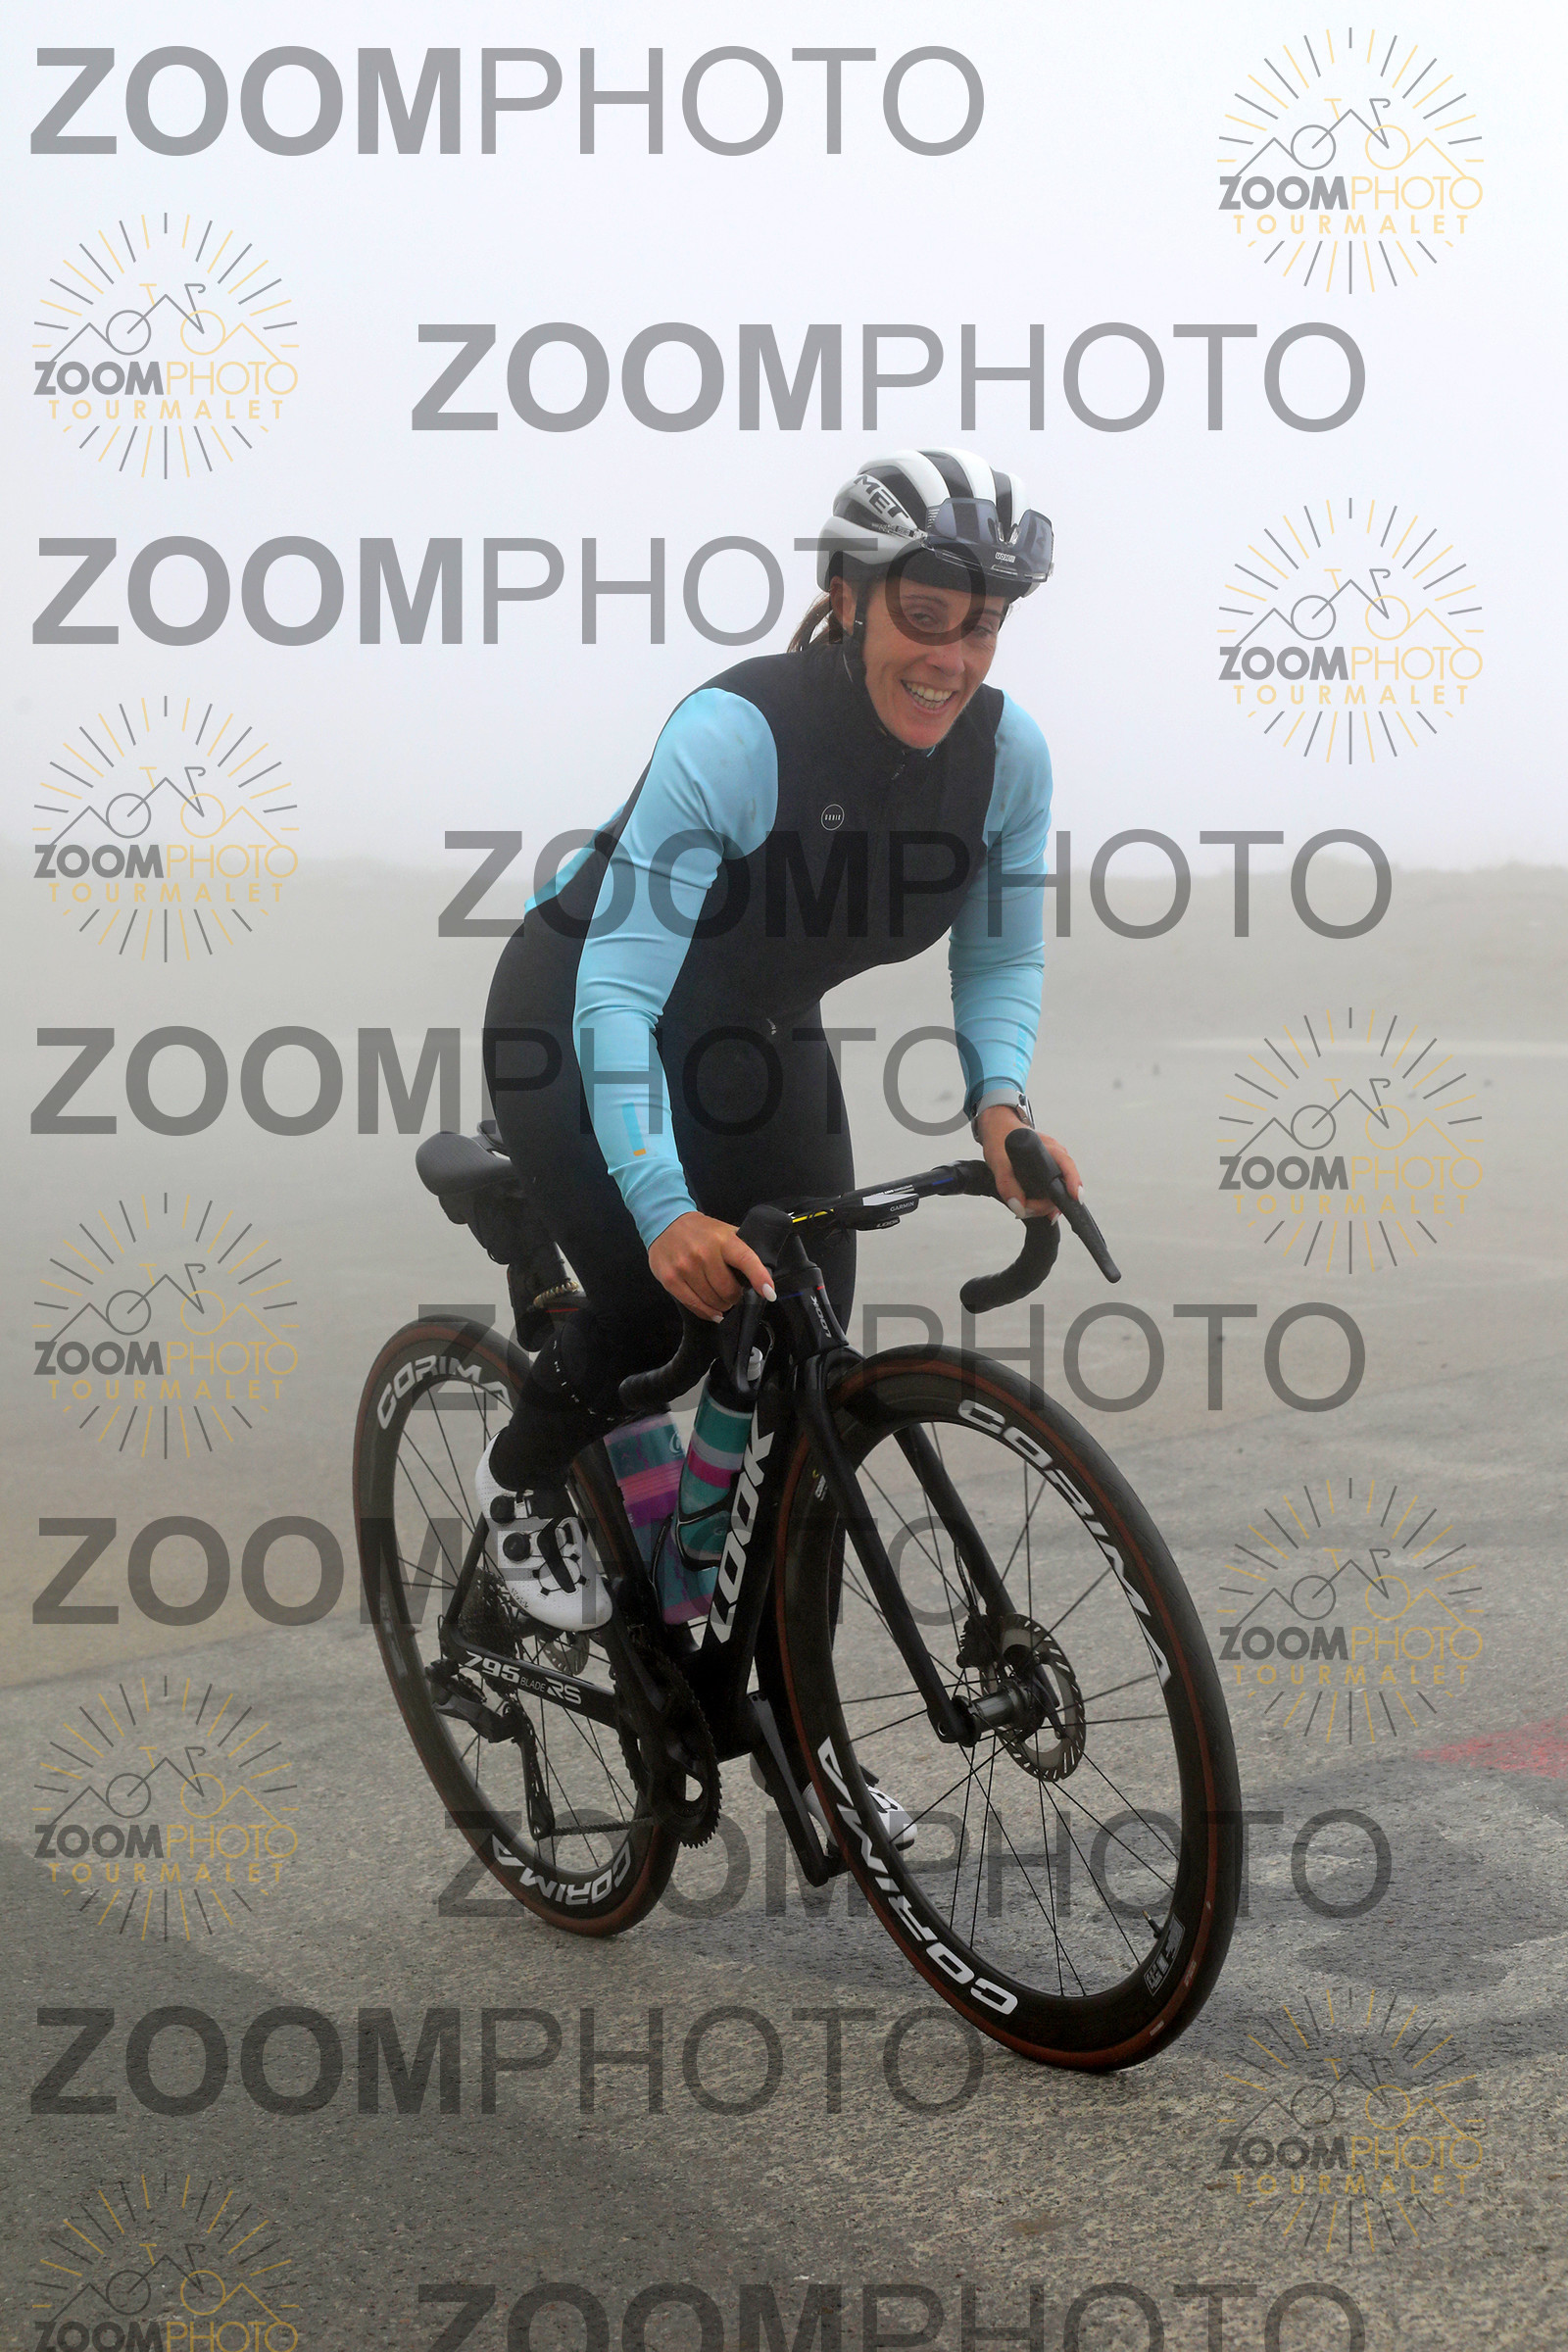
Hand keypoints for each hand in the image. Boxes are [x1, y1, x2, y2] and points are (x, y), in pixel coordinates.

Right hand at [649, 1211, 776, 1322]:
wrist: (665, 1223)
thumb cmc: (700, 1231)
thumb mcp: (724, 1232)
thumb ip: (741, 1249)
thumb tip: (762, 1274)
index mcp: (722, 1240)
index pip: (746, 1260)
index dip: (759, 1278)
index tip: (769, 1293)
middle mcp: (703, 1253)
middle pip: (728, 1290)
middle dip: (735, 1296)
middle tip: (733, 1293)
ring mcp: (685, 1268)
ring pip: (712, 1301)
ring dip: (722, 1305)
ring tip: (721, 1299)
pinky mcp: (670, 1280)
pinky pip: (694, 1305)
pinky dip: (707, 1312)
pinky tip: (713, 1312)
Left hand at [975, 1104, 1081, 1221]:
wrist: (998, 1128)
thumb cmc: (1001, 1138)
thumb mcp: (999, 1162)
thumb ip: (1008, 1185)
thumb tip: (1019, 1207)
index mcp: (1048, 1148)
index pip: (1067, 1166)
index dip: (1073, 1183)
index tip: (1076, 1198)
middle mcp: (1055, 1157)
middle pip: (1062, 1187)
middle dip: (1044, 1204)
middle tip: (1024, 1209)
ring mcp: (1053, 1165)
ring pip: (1056, 1192)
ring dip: (1041, 1205)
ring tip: (1022, 1205)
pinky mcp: (1047, 1173)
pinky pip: (1050, 1191)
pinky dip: (1040, 1202)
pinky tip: (1030, 1205)